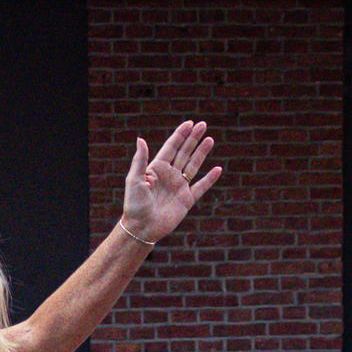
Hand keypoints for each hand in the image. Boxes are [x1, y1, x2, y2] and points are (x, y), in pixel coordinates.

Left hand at [122, 120, 221, 244]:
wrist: (142, 227)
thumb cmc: (135, 204)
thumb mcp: (134, 179)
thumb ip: (140, 159)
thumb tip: (140, 139)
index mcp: (157, 168)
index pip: (171, 147)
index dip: (180, 135)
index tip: (189, 123)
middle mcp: (169, 175)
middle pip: (184, 153)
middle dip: (193, 139)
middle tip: (203, 125)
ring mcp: (179, 187)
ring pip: (193, 166)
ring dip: (201, 153)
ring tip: (210, 139)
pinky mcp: (187, 200)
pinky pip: (201, 187)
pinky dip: (209, 179)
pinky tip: (217, 169)